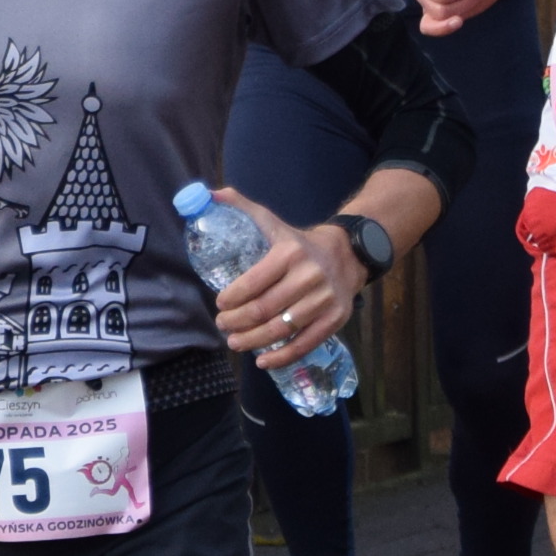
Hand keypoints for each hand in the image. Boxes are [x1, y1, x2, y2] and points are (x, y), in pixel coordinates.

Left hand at [205, 191, 362, 361]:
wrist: (347, 254)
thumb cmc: (298, 242)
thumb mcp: (272, 221)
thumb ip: (241, 207)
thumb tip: (208, 194)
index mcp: (289, 253)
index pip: (253, 282)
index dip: (231, 298)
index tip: (219, 304)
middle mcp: (309, 276)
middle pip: (264, 309)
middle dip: (236, 322)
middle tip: (223, 325)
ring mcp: (324, 300)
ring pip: (282, 329)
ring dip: (253, 341)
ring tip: (235, 342)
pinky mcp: (335, 319)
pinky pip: (305, 343)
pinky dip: (282, 357)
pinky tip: (263, 361)